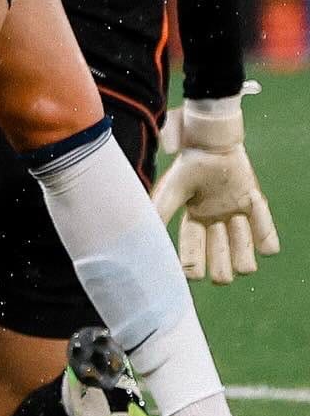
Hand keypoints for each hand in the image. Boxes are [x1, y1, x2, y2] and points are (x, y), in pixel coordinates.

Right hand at [153, 93, 279, 283]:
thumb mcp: (172, 189)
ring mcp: (238, 222)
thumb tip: (146, 236)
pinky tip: (254, 210)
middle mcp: (216, 228)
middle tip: (218, 236)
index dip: (193, 268)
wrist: (215, 142)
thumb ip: (160, 212)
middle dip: (221, 264)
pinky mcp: (257, 212)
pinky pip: (269, 244)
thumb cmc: (191, 163)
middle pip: (222, 272)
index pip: (193, 261)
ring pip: (246, 264)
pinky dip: (264, 233)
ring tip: (235, 218)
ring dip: (241, 246)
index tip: (193, 270)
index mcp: (194, 223)